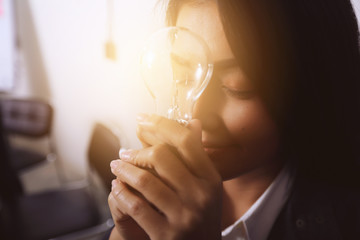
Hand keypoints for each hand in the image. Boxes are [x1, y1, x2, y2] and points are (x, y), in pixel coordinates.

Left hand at [108, 115, 221, 239]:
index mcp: (211, 179)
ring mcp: (184, 216)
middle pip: (162, 156)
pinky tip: (116, 187)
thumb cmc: (201, 215)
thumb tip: (193, 123)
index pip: (186, 141)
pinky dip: (121, 193)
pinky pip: (135, 206)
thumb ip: (198, 156)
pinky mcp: (166, 234)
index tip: (142, 119)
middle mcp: (200, 195)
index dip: (161, 125)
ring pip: (145, 180)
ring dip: (124, 169)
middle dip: (137, 151)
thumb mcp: (206, 187)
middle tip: (124, 152)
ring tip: (116, 166)